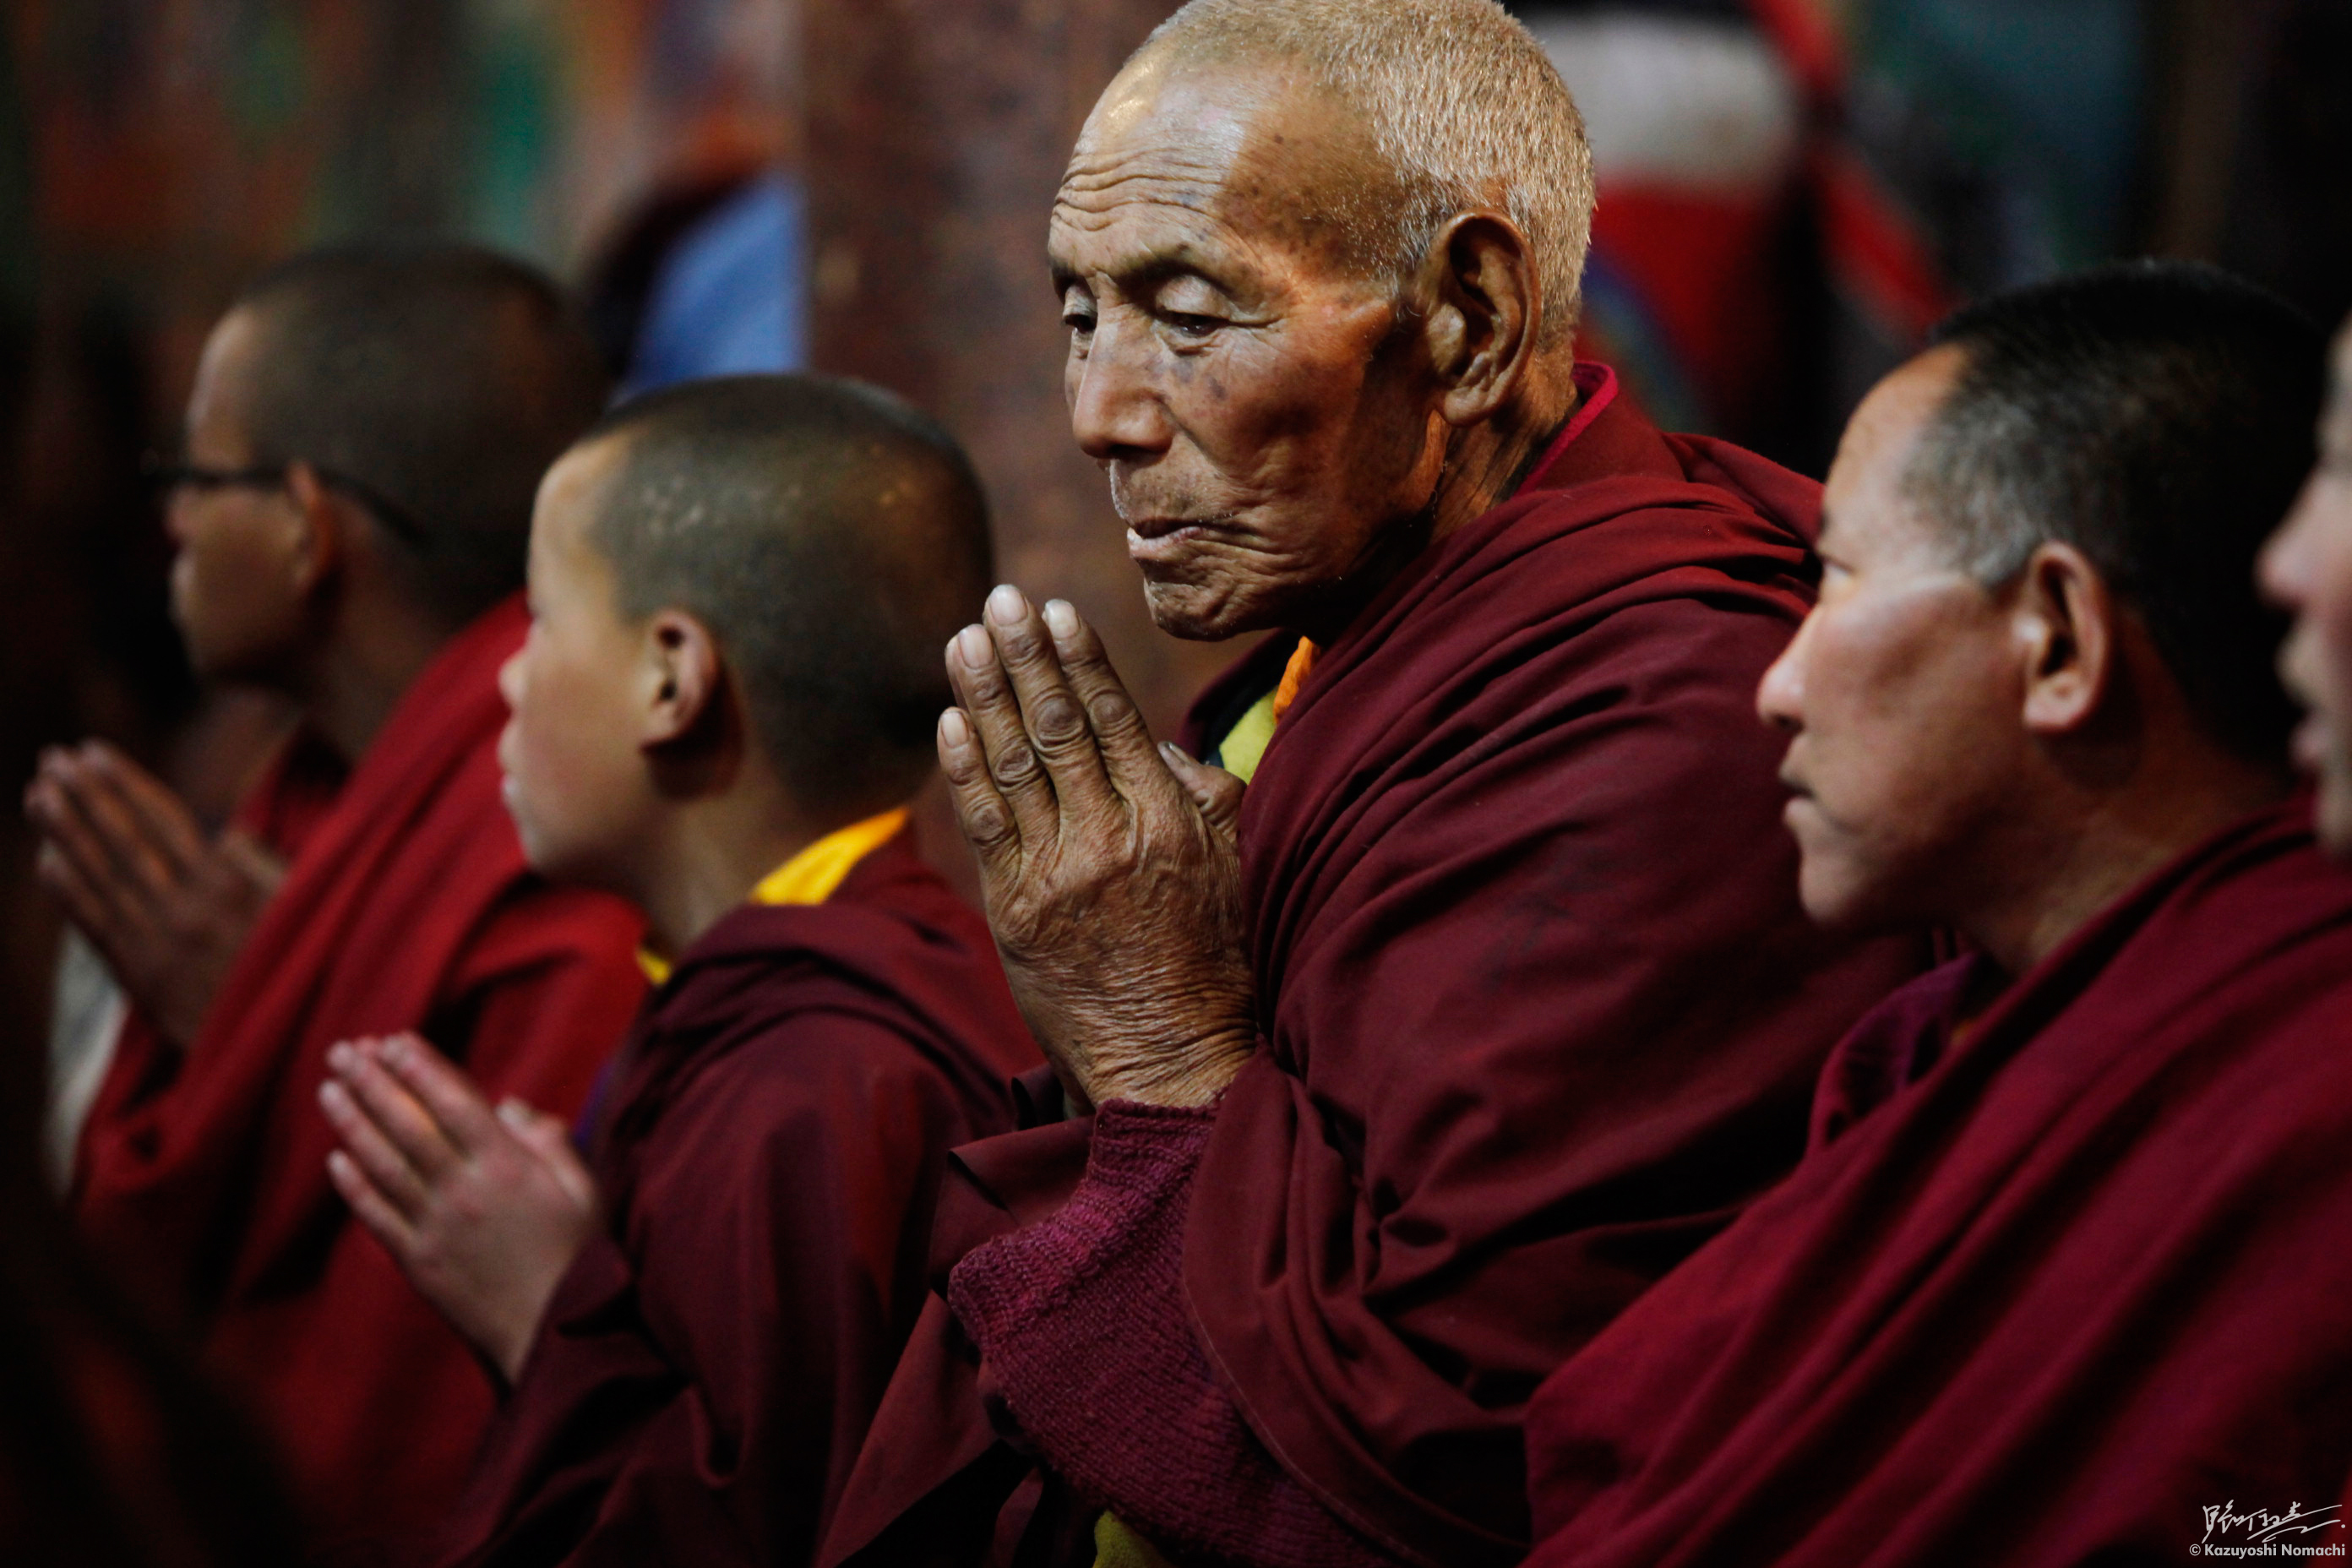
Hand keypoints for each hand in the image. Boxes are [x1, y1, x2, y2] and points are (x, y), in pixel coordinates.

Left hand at [24, 740, 283, 1046]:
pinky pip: (95, 927)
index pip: (162, 821)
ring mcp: (155, 945)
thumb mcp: (303, 908)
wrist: (288, 1047)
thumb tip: (223, 834)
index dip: (124, 784)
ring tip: (38, 794)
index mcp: (226, 887)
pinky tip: (46, 862)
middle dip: (85, 797)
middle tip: (53, 759)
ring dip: (63, 833)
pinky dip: (68, 893)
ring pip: (99, 878)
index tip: (95, 752)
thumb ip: (262, 868)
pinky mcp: (140, 978)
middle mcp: (183, 911)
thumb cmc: (307, 967)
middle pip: (121, 842)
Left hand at [320, 1033, 600, 1382]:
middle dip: (373, 1083)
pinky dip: (354, 1186)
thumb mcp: (585, 1190)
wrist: (556, 1335)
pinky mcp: (419, 1263)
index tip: (394, 1039)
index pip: (454, 1103)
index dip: (421, 1068)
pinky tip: (336, 1160)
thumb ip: (549, 1141)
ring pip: (383, 1166)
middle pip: (408, 1126)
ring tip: (329, 1089)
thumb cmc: (579, 1256)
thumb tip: (510, 1107)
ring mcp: (435, 1228)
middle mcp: (463, 1191)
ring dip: (352, 1123)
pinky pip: (378, 1217)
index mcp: (507, 1167)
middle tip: (343, 1050)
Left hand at [940, 585, 1256, 1109]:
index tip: (1056, 610)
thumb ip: (1203, 794)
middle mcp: (1110, 839)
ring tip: (964, 639)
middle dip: (1025, 657)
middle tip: (998, 600)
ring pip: (1012, 765)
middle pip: (1056, 727)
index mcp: (1169, 821)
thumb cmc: (1216, 962)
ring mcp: (1057, 876)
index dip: (1080, 660)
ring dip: (984, 696)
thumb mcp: (1236, 868)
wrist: (1172, 1061)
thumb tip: (1151, 738)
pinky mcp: (1015, 913)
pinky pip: (984, 824)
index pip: (1114, 719)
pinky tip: (950, 720)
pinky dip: (963, 767)